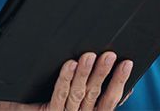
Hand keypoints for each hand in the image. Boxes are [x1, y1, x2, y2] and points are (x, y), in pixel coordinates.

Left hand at [0, 52, 133, 110]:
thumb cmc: (30, 107)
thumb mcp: (63, 101)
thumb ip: (83, 93)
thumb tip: (104, 72)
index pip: (108, 102)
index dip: (119, 84)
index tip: (129, 64)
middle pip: (95, 96)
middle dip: (105, 74)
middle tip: (113, 54)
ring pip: (79, 95)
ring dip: (87, 73)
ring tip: (92, 54)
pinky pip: (58, 95)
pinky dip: (65, 78)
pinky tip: (70, 64)